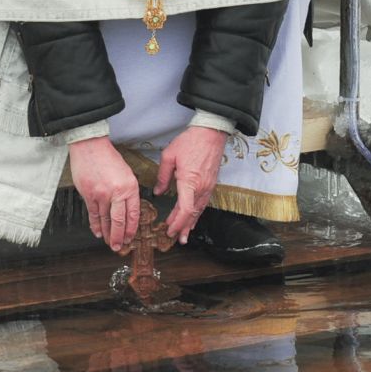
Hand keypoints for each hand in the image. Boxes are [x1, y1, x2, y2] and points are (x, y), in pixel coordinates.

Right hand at [68, 136, 139, 251]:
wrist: (90, 146)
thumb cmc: (109, 157)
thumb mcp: (127, 173)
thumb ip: (128, 191)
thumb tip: (127, 208)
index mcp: (130, 187)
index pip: (133, 213)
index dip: (131, 228)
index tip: (130, 237)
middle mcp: (116, 192)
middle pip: (119, 221)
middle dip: (119, 236)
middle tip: (119, 246)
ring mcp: (101, 195)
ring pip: (105, 220)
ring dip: (107, 234)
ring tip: (109, 243)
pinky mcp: (88, 195)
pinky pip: (93, 215)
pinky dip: (95, 225)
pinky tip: (97, 232)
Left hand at [153, 126, 227, 243]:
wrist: (211, 133)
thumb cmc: (191, 141)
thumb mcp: (170, 156)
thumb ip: (162, 176)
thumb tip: (159, 192)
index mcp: (189, 182)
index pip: (185, 210)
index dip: (177, 223)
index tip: (169, 230)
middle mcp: (201, 187)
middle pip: (192, 214)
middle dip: (182, 227)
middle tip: (174, 238)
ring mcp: (208, 186)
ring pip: (199, 210)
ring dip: (190, 223)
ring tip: (184, 234)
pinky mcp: (211, 183)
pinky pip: (204, 203)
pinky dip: (197, 213)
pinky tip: (193, 217)